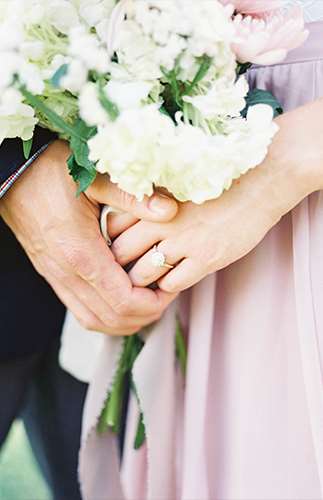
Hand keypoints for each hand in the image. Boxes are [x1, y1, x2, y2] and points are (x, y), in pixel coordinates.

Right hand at [0, 140, 176, 334]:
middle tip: (166, 292)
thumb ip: (131, 196)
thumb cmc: (50, 173)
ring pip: (95, 321)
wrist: (11, 175)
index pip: (124, 302)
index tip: (171, 284)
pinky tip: (120, 298)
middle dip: (146, 314)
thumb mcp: (93, 179)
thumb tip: (168, 210)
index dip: (154, 302)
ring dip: (126, 319)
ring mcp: (57, 278)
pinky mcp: (53, 275)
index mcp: (82, 254)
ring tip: (148, 299)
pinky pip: (80, 310)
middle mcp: (68, 274)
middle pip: (113, 319)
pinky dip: (105, 314)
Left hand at [110, 100, 322, 292]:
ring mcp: (184, 241)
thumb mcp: (177, 186)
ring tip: (147, 280)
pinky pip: (172, 283)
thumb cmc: (216, 184)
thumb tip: (125, 225)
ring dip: (141, 280)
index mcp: (152, 200)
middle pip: (121, 253)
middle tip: (124, 272)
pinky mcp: (206, 259)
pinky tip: (173, 279)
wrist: (259, 184)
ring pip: (142, 273)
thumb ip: (150, 205)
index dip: (110, 241)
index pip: (112, 226)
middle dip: (118, 266)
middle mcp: (162, 221)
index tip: (115, 248)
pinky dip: (167, 286)